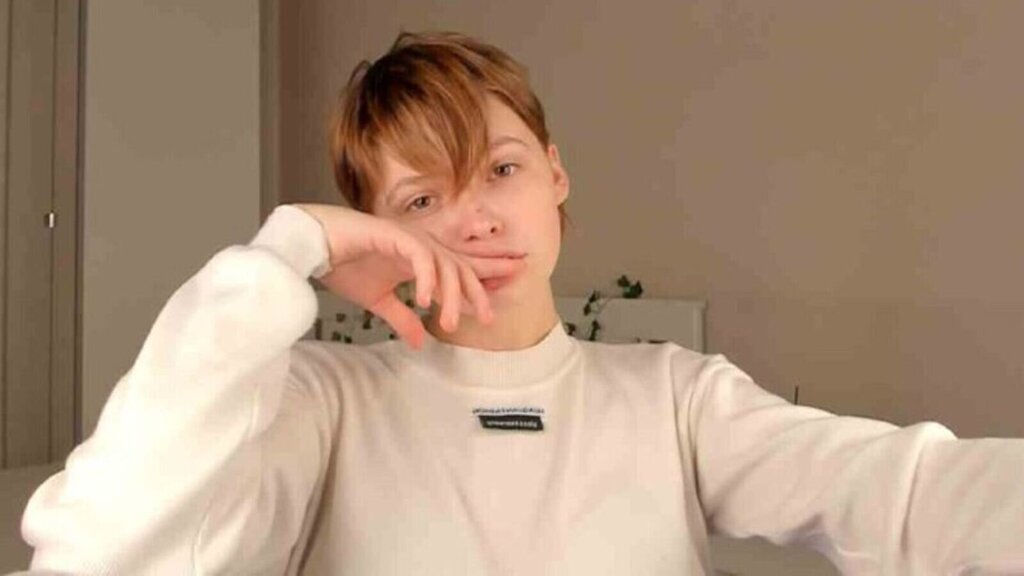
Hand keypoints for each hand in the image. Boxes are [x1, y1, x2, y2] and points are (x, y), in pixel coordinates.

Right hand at [291, 203, 524, 348]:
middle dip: (479, 289)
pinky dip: (426, 277)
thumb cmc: (342, 264)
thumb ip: (402, 318)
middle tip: (488, 317)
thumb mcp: (378, 301)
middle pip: (461, 266)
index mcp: (420, 259)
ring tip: (448, 322)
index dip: (481, 283)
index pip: (458, 270)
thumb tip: (420, 343)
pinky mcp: (393, 234)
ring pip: (444, 264)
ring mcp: (408, 238)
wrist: (312, 245)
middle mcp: (420, 246)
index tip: (495, 306)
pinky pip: (419, 256)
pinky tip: (425, 300)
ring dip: (449, 294)